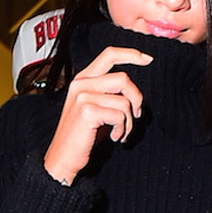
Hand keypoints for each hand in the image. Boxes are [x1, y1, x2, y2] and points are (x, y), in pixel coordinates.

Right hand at [43, 47, 152, 184]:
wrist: (63, 158)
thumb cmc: (82, 136)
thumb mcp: (96, 108)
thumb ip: (109, 93)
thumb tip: (134, 91)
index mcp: (83, 79)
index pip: (109, 54)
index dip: (131, 54)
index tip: (148, 59)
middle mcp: (81, 84)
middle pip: (123, 78)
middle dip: (136, 99)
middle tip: (136, 115)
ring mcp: (83, 96)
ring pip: (124, 100)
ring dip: (129, 121)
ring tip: (121, 132)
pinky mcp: (87, 112)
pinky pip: (119, 115)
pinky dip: (122, 129)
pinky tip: (114, 137)